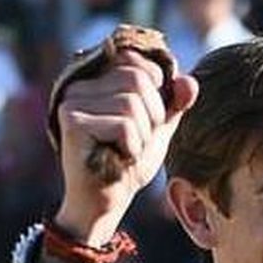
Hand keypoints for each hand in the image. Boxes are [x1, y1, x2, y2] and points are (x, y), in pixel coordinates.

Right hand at [53, 48, 198, 244]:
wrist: (106, 202)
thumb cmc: (128, 163)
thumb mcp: (158, 127)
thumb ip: (174, 102)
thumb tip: (190, 82)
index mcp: (97, 79)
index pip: (137, 61)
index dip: (157, 89)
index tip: (150, 119)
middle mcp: (80, 84)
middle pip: (137, 78)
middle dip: (152, 114)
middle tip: (139, 140)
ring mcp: (72, 100)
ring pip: (132, 102)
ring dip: (142, 134)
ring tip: (126, 150)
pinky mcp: (71, 121)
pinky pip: (123, 125)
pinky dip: (132, 147)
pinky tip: (118, 158)